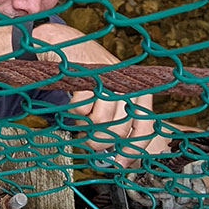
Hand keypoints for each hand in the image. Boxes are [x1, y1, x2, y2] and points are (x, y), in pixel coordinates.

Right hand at [33, 23, 155, 164]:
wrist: (63, 44)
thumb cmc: (87, 76)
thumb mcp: (108, 96)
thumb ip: (116, 120)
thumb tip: (115, 157)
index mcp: (138, 90)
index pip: (144, 127)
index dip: (133, 149)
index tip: (120, 164)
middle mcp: (127, 84)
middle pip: (119, 129)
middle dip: (100, 142)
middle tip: (89, 142)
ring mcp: (107, 79)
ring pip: (99, 121)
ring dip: (84, 126)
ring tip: (80, 117)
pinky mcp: (87, 76)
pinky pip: (80, 109)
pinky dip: (73, 111)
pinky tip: (73, 102)